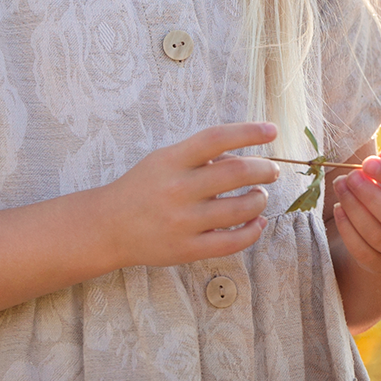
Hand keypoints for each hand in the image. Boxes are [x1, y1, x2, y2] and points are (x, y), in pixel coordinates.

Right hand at [101, 122, 280, 268]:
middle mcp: (178, 189)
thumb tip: (242, 156)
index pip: (216, 138)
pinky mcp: (187, 249)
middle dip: (264, 169)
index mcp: (172, 160)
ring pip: (240, 208)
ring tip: (259, 195)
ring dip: (259, 199)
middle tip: (272, 170)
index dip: (248, 132)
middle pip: (236, 172)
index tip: (272, 130)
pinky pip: (231, 242)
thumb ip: (200, 156)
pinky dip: (252, 231)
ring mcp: (183, 221)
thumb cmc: (143, 188)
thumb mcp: (164, 160)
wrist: (108, 227)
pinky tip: (257, 222)